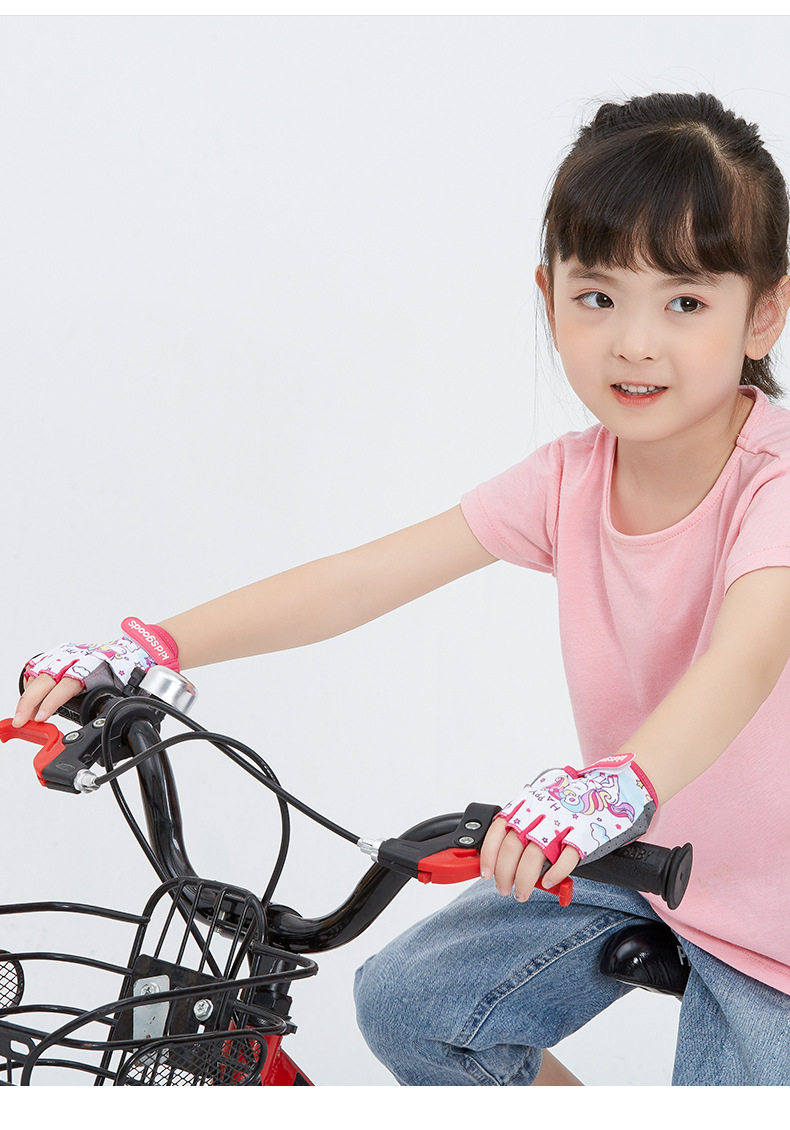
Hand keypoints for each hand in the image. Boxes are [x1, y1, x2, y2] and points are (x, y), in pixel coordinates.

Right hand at [14, 617, 178, 726]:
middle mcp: (79, 659)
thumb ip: (114, 709)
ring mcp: (70, 656)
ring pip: (41, 671)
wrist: (137, 651)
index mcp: (95, 667)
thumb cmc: (131, 671)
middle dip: (30, 701)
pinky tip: (29, 697)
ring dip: (29, 693)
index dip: (52, 701)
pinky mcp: (65, 656)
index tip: (41, 716)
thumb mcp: (126, 691)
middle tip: (22, 721)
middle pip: (46, 678)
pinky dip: (33, 682)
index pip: (67, 684)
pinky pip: (43, 667)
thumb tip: (112, 734)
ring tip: (23, 714)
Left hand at [480, 753, 657, 901]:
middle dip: (504, 874)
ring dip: (524, 880)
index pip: (498, 829)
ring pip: (534, 857)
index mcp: (529, 802)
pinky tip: (548, 883)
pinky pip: (565, 860)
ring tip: (521, 892)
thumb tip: (503, 850)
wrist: (613, 786)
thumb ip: (525, 820)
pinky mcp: (585, 836)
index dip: (489, 854)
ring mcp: (564, 823)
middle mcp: (542, 811)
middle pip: (512, 847)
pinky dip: (554, 875)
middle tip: (504, 888)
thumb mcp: (544, 800)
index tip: (485, 872)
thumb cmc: (575, 798)